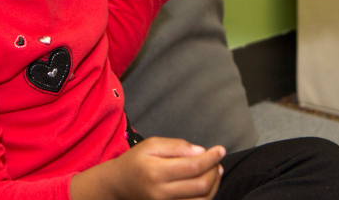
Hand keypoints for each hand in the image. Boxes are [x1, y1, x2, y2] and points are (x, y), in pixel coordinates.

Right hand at [70, 137, 224, 199]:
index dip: (211, 158)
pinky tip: (206, 184)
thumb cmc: (135, 162)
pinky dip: (206, 196)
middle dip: (214, 170)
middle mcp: (161, 194)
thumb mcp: (151, 145)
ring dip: (214, 185)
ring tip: (214, 170)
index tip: (220, 149)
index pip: (193, 166)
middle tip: (217, 160)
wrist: (118, 185)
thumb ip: (177, 146)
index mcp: (156, 172)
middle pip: (201, 185)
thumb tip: (201, 152)